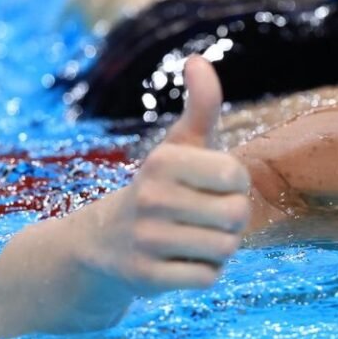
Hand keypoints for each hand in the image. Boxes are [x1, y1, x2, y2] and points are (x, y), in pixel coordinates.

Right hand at [88, 55, 251, 294]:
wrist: (100, 244)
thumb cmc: (158, 187)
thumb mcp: (177, 146)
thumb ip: (200, 106)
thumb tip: (198, 60)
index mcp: (162, 161)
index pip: (237, 175)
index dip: (234, 184)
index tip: (212, 185)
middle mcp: (150, 198)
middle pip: (237, 215)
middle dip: (230, 219)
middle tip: (203, 217)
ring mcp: (146, 240)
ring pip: (226, 248)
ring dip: (219, 247)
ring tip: (192, 238)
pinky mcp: (145, 278)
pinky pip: (208, 278)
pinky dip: (203, 272)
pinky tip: (180, 262)